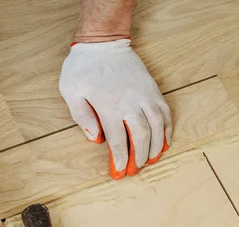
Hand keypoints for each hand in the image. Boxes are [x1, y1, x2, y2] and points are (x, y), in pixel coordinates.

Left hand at [59, 39, 171, 178]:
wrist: (103, 42)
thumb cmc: (83, 67)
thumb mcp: (71, 91)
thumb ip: (81, 116)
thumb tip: (96, 139)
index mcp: (109, 105)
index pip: (118, 140)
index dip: (120, 158)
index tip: (119, 172)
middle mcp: (130, 102)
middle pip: (140, 136)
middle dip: (139, 157)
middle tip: (135, 170)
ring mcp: (144, 95)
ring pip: (157, 127)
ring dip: (156, 147)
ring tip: (151, 160)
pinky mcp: (152, 89)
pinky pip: (165, 113)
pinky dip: (167, 129)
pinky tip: (164, 141)